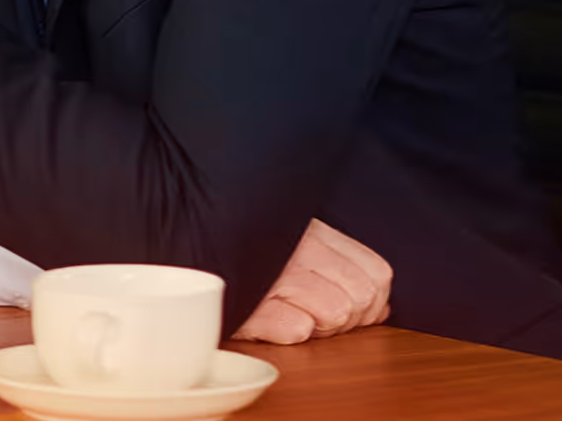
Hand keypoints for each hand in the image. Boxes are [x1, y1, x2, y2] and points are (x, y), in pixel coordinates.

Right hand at [232, 219, 392, 343]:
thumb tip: (380, 307)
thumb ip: (340, 265)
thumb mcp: (292, 243)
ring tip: (288, 313)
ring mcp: (273, 275)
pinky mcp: (249, 305)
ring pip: (336, 313)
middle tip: (313, 313)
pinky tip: (268, 319)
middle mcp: (297, 249)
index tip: (346, 306)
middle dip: (346, 317)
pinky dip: (287, 330)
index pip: (377, 274)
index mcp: (312, 231)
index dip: (370, 301)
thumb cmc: (239, 250)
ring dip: (317, 324)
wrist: (181, 241)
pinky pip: (297, 329)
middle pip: (361, 298)